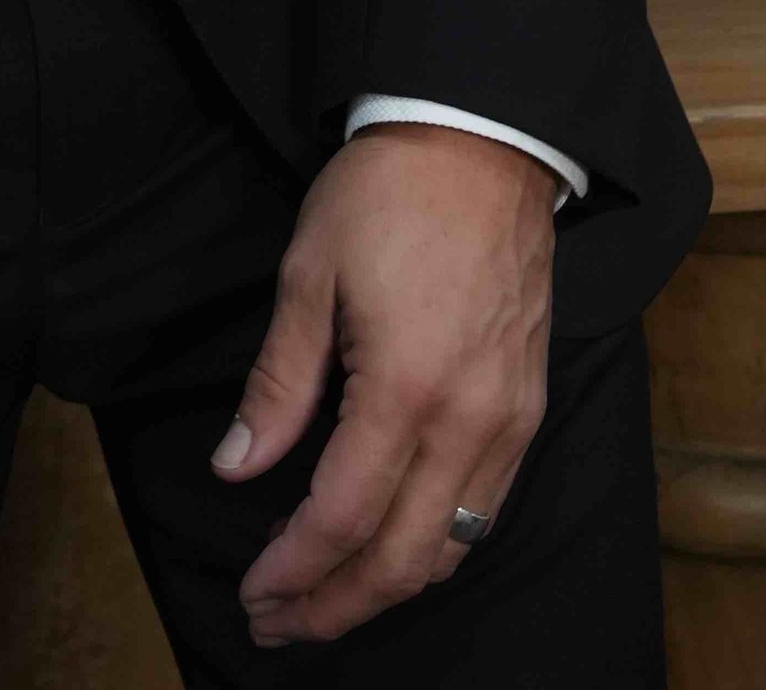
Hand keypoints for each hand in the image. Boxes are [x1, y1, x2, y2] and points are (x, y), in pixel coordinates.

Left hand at [212, 122, 553, 648]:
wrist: (483, 143)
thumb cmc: (385, 196)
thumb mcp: (308, 275)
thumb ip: (277, 385)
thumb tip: (234, 468)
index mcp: (407, 389)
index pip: (343, 516)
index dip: (294, 568)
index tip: (253, 594)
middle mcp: (470, 423)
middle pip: (403, 558)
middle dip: (336, 604)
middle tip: (278, 622)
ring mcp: (510, 423)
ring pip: (451, 547)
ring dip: (386, 587)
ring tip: (325, 600)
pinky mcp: (530, 411)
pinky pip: (485, 510)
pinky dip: (435, 548)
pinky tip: (392, 549)